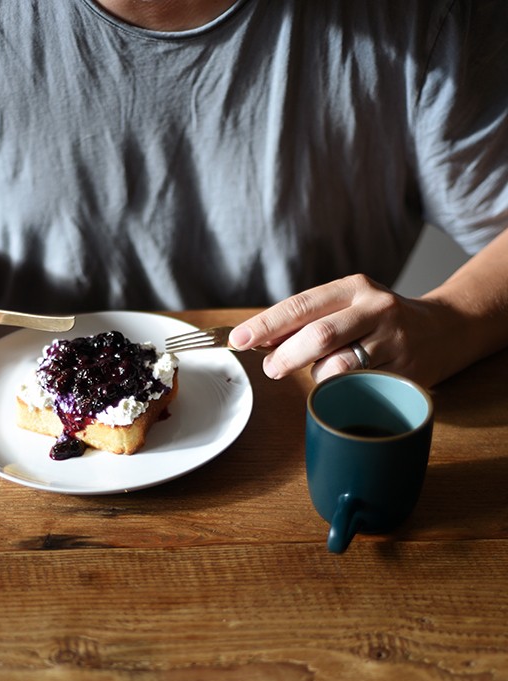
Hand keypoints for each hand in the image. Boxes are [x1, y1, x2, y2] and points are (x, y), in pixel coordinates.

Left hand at [229, 274, 452, 386]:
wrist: (444, 330)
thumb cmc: (379, 320)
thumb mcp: (347, 306)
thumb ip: (308, 320)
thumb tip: (260, 341)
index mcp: (353, 288)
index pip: (301, 306)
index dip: (266, 324)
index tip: (239, 340)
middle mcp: (375, 309)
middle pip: (318, 336)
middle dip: (285, 356)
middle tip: (271, 368)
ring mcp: (393, 341)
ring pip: (338, 366)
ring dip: (316, 375)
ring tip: (318, 371)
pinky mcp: (405, 371)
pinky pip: (358, 387)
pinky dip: (339, 389)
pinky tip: (343, 382)